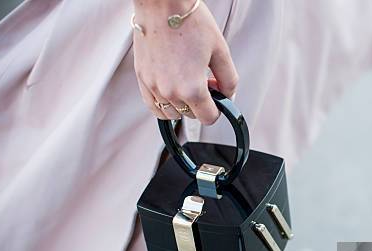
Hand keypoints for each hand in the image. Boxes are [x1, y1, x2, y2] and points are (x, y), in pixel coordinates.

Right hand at [132, 0, 238, 123]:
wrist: (163, 4)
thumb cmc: (190, 22)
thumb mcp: (221, 51)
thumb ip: (229, 80)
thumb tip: (228, 96)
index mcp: (192, 88)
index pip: (208, 118)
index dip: (217, 109)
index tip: (217, 98)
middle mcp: (171, 92)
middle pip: (191, 115)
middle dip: (201, 103)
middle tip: (204, 81)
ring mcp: (154, 87)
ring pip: (172, 113)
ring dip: (182, 104)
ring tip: (186, 82)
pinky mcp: (142, 79)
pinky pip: (153, 106)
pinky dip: (164, 104)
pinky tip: (172, 90)